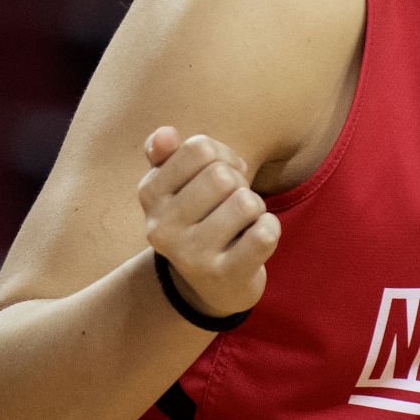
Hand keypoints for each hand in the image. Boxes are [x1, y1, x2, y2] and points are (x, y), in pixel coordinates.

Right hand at [137, 128, 280, 318]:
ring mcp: (191, 256)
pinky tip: (254, 240)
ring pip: (246, 203)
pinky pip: (265, 233)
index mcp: (149, 195)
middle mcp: (161, 228)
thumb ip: (169, 155)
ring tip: (240, 224)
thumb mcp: (179, 185)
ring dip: (255, 208)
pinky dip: (270, 228)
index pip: (200, 148)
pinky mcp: (224, 275)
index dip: (223, 156)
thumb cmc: (201, 219)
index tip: (220, 176)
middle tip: (232, 204)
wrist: (211, 285)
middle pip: (223, 175)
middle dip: (239, 184)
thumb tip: (164, 134)